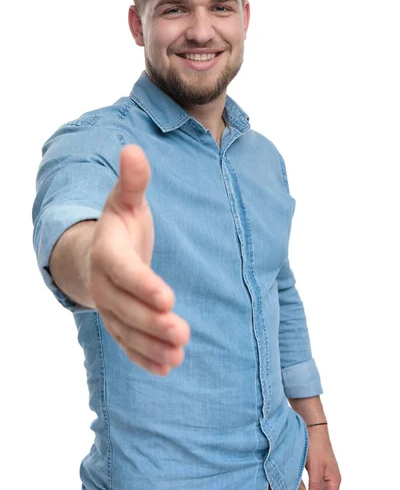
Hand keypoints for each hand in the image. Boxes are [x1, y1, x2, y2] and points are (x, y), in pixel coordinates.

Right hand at [89, 144, 190, 375]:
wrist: (101, 252)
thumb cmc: (121, 224)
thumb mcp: (126, 200)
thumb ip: (133, 181)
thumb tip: (133, 149)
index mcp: (108, 252)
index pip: (123, 271)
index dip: (143, 284)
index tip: (168, 297)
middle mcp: (105, 284)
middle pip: (126, 308)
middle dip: (153, 322)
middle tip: (183, 333)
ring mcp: (110, 307)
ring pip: (127, 330)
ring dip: (151, 345)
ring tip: (179, 356)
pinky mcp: (118, 323)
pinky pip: (128, 343)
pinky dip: (144, 357)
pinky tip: (167, 367)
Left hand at [305, 425, 341, 488]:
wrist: (314, 428)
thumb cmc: (316, 445)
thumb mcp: (315, 469)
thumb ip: (315, 486)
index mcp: (334, 481)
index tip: (308, 489)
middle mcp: (332, 479)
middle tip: (303, 487)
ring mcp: (325, 474)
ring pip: (320, 489)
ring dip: (311, 488)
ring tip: (301, 487)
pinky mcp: (318, 469)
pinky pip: (315, 483)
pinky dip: (309, 485)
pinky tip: (302, 485)